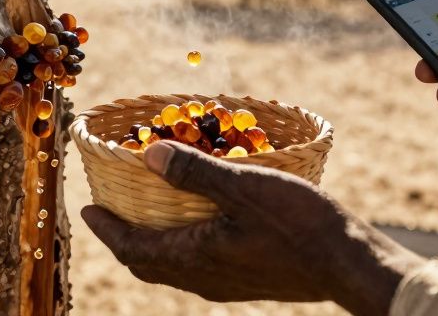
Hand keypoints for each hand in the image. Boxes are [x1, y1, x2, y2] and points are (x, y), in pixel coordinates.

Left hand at [81, 141, 419, 313]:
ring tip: (148, 214)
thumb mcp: (245, 187)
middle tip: (110, 213)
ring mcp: (227, 282)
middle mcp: (204, 277)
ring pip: (174, 266)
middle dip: (124, 238)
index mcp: (195, 257)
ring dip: (153, 242)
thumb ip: (195, 172)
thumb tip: (146, 154)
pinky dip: (181, 244)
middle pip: (149, 263)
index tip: (87, 211)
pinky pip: (198, 265)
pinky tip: (199, 224)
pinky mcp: (247, 279)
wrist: (349, 264)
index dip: (107, 230)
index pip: (133, 249)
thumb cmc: (298, 224)